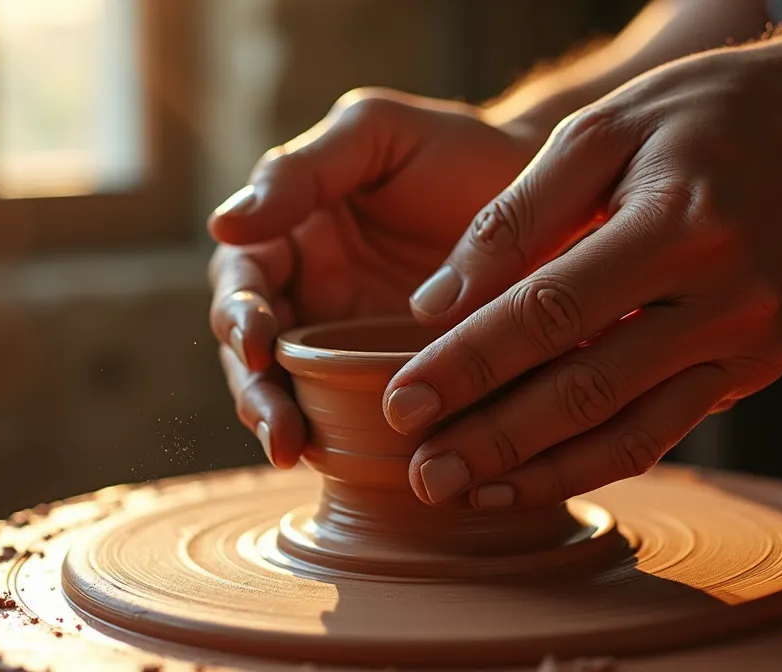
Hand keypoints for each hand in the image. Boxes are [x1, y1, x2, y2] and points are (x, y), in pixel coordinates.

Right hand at [208, 88, 540, 468]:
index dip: (239, 315)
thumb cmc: (457, 151)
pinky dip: (347, 444)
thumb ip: (303, 172)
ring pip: (298, 396)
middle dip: (256, 391)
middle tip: (275, 424)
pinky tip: (356, 462)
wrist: (558, 196)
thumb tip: (223, 224)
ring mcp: (352, 348)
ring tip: (293, 451)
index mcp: (290, 237)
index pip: (242, 283)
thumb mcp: (376, 135)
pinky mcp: (398, 385)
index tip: (256, 341)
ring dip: (287, 425)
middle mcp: (311, 298)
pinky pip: (359, 421)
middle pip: (257, 356)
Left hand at [385, 43, 781, 508]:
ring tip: (463, 494)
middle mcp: (725, 299)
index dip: (470, 364)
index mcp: (681, 226)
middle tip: (420, 475)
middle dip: (493, 438)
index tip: (400, 401)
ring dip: (540, 472)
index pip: (550, 313)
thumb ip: (517, 215)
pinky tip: (532, 478)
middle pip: (587, 390)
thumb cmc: (708, 114)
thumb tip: (434, 302)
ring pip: (629, 432)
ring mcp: (748, 345)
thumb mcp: (606, 128)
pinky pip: (663, 430)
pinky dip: (594, 462)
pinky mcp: (754, 369)